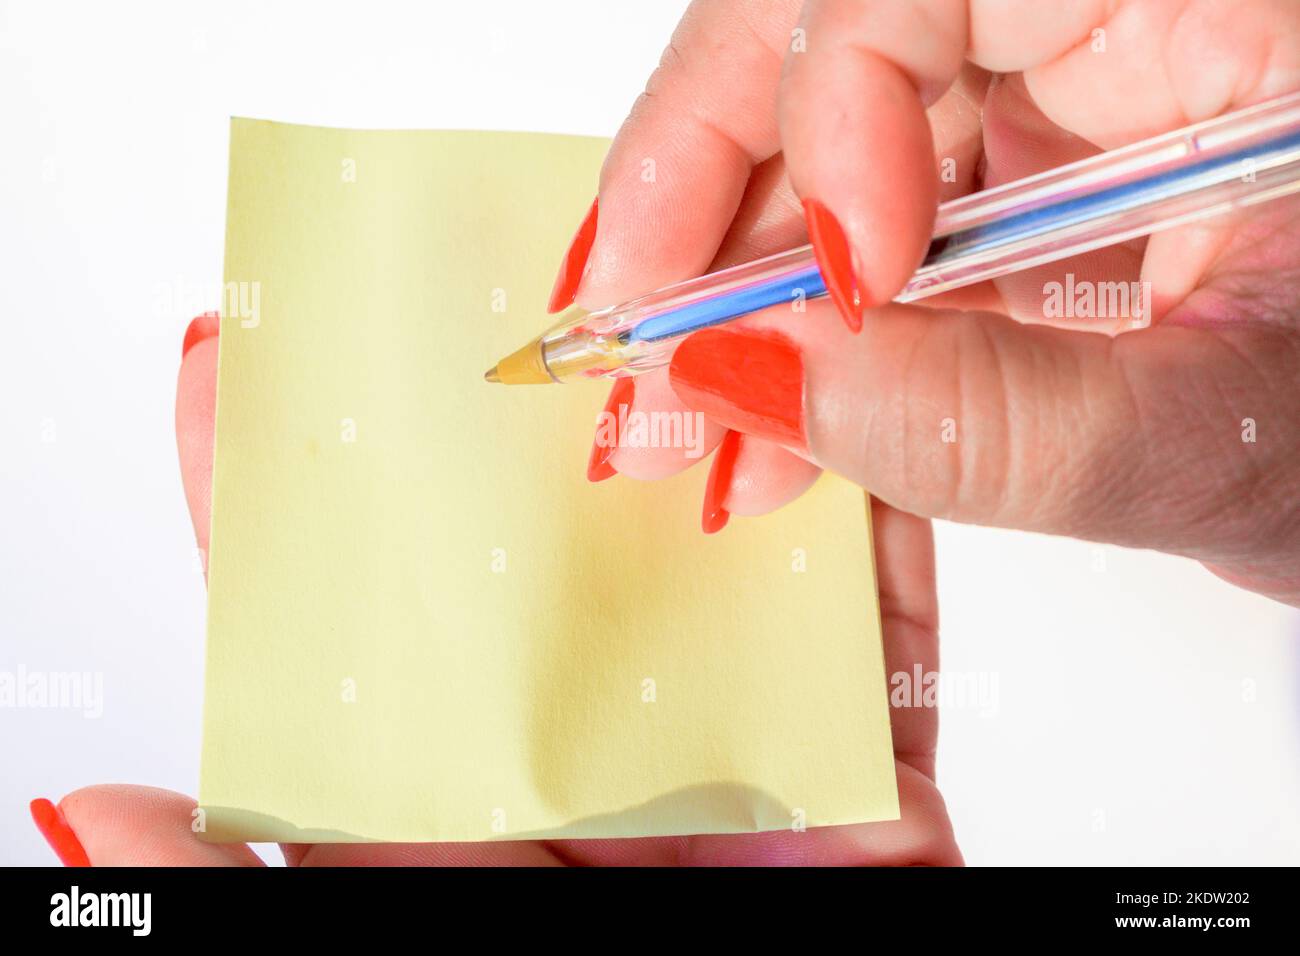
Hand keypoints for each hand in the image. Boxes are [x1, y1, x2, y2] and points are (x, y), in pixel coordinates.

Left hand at [28, 314, 959, 866]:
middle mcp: (584, 779)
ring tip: (684, 306)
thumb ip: (240, 888)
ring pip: (711, 574)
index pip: (355, 640)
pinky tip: (846, 410)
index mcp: (455, 820)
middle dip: (528, 428)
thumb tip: (85, 816)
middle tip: (501, 279)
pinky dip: (872, 532)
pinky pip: (875, 637)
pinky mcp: (871, 799)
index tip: (243, 374)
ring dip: (708, 446)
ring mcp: (730, 778)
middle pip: (549, 568)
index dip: (297, 509)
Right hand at [564, 0, 1299, 606]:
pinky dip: (805, 331)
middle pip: (830, 30)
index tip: (823, 287)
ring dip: (740, 289)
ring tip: (703, 435)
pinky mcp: (1022, 181)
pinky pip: (867, 221)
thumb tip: (758, 381)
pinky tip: (773, 423)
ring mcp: (1062, 97)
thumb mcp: (1241, 445)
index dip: (829, 100)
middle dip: (708, 195)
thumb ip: (1005, 426)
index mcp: (1217, 4)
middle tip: (641, 345)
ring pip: (826, 132)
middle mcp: (1120, 21)